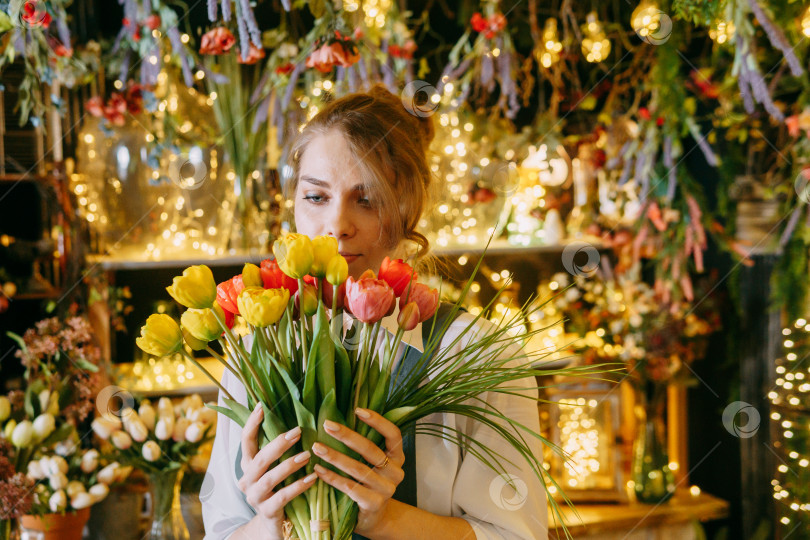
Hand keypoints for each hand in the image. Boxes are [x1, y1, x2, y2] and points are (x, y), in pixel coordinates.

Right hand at [236, 404, 316, 538]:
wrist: (274, 528)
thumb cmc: (279, 490)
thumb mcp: (276, 469)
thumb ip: (281, 451)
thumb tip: (298, 421)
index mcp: (248, 466)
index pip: (245, 441)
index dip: (251, 424)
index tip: (261, 406)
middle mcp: (247, 481)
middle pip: (258, 459)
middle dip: (278, 444)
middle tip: (297, 431)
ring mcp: (255, 498)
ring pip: (269, 478)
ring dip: (289, 465)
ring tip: (307, 454)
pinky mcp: (267, 512)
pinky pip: (282, 497)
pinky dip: (298, 486)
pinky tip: (312, 478)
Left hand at [312, 407, 405, 536]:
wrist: (375, 518)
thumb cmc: (369, 483)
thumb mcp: (373, 464)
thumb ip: (365, 444)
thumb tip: (339, 417)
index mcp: (397, 457)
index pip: (393, 434)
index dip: (378, 421)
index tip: (357, 410)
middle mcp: (395, 472)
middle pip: (371, 449)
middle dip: (347, 435)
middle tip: (327, 425)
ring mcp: (386, 489)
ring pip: (358, 468)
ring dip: (335, 456)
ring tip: (317, 447)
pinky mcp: (373, 504)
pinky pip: (350, 487)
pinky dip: (332, 477)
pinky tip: (318, 470)